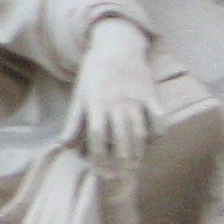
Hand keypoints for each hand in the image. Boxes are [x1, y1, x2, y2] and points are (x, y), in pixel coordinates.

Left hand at [66, 18, 161, 168]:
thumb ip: (74, 122)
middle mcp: (116, 102)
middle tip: (119, 177)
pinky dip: (158, 131)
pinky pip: (158, 116)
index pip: (96, 134)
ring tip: (134, 166)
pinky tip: (153, 143)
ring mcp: (135, 98)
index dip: (98, 155)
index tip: (99, 172)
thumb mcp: (79, 95)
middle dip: (119, 158)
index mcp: (95, 103)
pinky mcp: (151, 94)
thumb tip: (64, 146)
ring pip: (139, 129)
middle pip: (120, 135)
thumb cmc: (94, 74)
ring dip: (138, 150)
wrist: (117, 45)